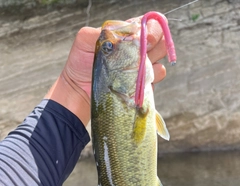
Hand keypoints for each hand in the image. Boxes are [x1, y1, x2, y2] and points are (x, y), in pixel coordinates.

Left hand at [45, 17, 167, 124]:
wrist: (80, 90)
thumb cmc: (81, 63)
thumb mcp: (85, 40)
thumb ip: (104, 31)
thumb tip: (126, 33)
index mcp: (127, 35)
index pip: (151, 24)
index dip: (152, 29)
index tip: (144, 40)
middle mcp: (138, 49)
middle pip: (161, 42)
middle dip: (154, 47)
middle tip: (138, 56)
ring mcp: (142, 68)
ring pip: (161, 61)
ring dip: (151, 65)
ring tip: (133, 71)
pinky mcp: (142, 84)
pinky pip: (155, 80)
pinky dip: (149, 81)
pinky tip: (134, 83)